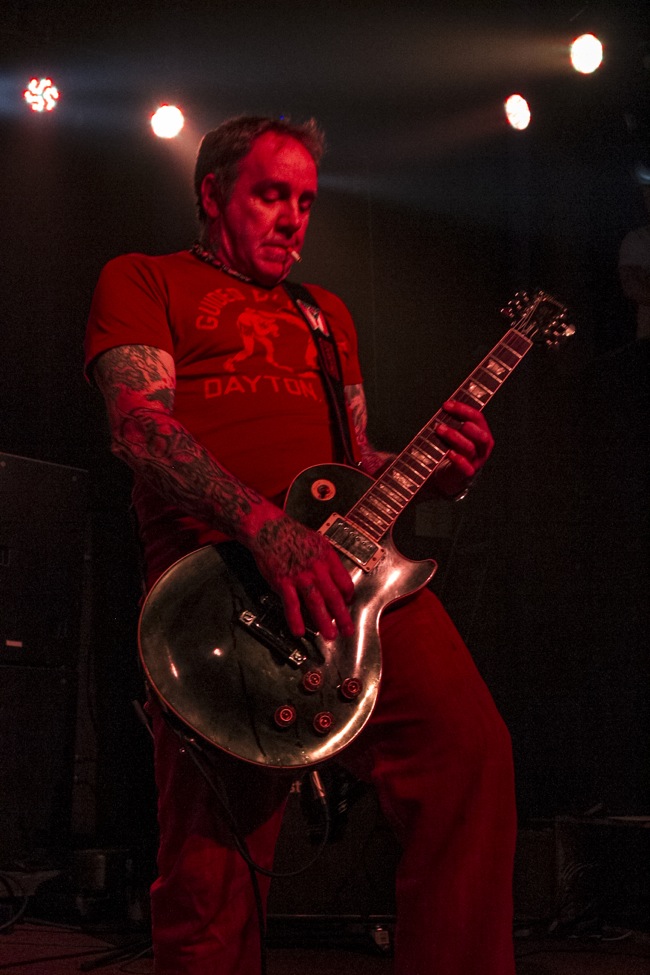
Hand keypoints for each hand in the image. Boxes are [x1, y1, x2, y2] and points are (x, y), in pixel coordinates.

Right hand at [249, 513, 354, 639]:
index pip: (344, 582)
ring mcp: (300, 576)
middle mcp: (317, 568)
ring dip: (324, 621)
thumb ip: (327, 561)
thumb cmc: (292, 535)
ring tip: (330, 635)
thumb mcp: (317, 542)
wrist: (268, 529)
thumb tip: (334, 579)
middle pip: (334, 596)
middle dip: (343, 616)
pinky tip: (299, 631)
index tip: (348, 604)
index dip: (348, 596)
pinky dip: (295, 619)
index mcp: (328, 557)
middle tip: (348, 631)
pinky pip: (291, 604)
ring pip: (315, 602)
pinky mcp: (283, 581)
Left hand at [433, 399, 494, 495]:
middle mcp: (482, 448)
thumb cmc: (453, 451)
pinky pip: (466, 467)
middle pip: (481, 434)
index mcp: (482, 434)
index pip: (478, 418)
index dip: (463, 410)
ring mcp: (476, 462)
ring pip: (470, 448)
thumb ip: (454, 422)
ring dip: (454, 437)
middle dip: (464, 423)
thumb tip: (445, 406)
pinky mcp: (466, 475)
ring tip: (439, 429)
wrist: (450, 479)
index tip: (447, 405)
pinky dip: (457, 459)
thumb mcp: (457, 435)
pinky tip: (448, 452)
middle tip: (445, 417)